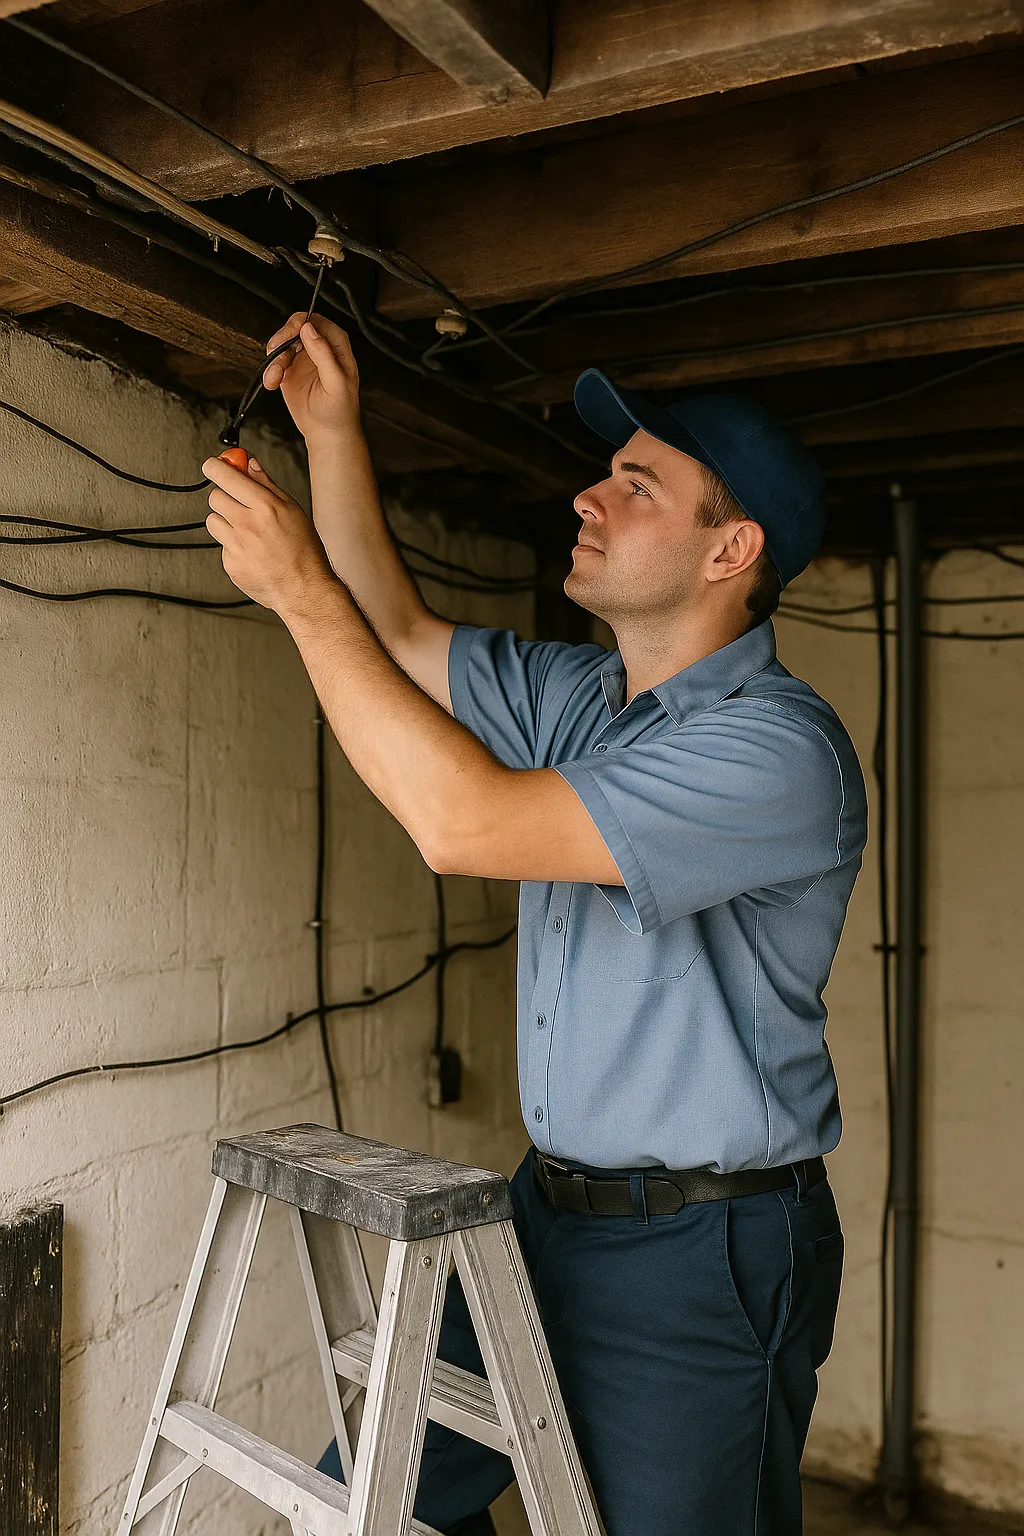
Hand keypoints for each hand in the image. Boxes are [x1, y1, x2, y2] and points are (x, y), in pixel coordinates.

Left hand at [204, 454, 335, 615]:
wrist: (304, 590)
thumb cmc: (304, 551)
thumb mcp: (293, 511)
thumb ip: (267, 485)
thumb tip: (250, 465)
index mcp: (265, 507)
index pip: (227, 477)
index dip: (215, 467)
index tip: (212, 466)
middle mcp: (248, 525)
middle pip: (215, 497)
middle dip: (224, 497)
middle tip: (238, 504)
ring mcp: (237, 546)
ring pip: (213, 521)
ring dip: (225, 522)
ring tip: (247, 532)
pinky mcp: (231, 564)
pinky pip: (222, 546)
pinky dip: (233, 547)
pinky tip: (252, 552)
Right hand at [261, 313, 360, 443]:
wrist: (327, 431)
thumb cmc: (340, 409)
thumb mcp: (336, 381)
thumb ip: (324, 354)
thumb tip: (309, 330)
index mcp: (336, 344)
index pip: (316, 321)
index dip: (300, 324)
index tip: (291, 337)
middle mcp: (318, 347)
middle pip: (294, 327)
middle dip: (282, 339)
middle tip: (276, 352)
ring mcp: (302, 357)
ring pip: (281, 344)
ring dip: (274, 359)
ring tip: (275, 377)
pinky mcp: (289, 370)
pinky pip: (274, 361)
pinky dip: (269, 371)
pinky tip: (272, 382)